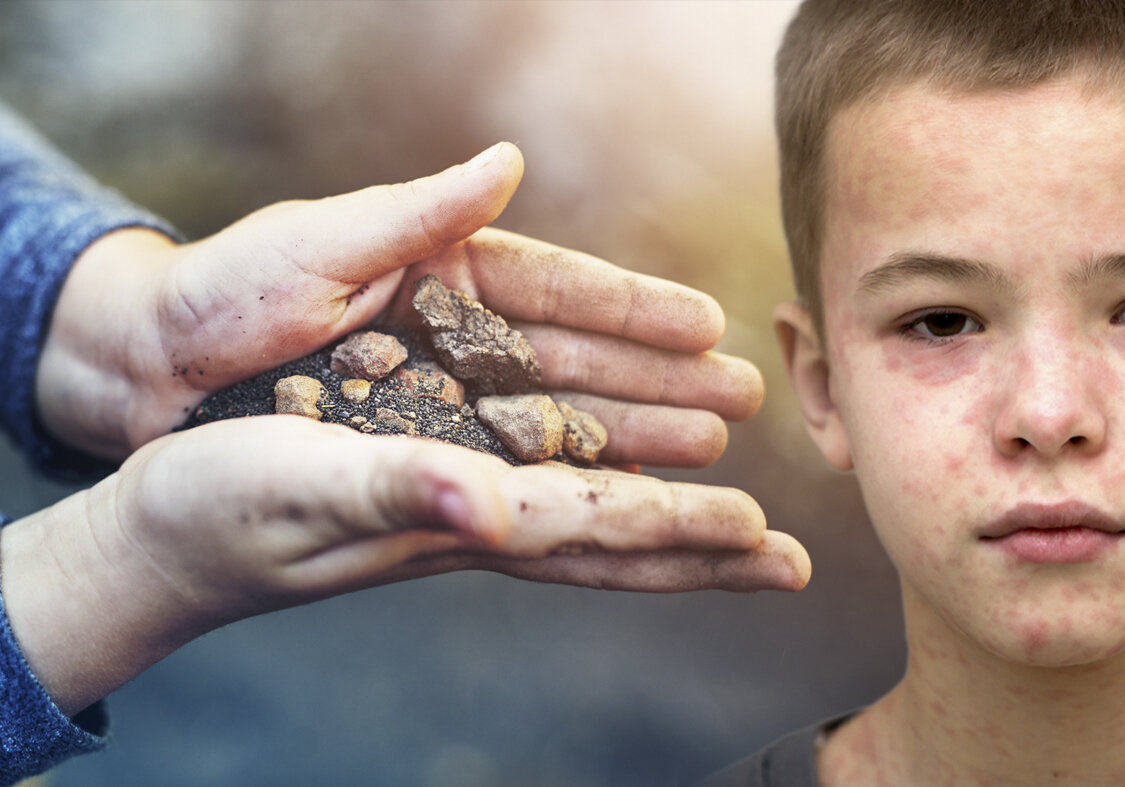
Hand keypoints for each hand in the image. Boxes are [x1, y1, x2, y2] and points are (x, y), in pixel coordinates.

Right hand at [0, 414, 809, 715]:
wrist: (171, 528)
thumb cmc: (222, 510)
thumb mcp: (303, 484)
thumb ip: (396, 492)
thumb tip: (492, 504)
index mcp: (462, 522)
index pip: (597, 528)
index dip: (680, 531)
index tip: (766, 539)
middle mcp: (480, 519)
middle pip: (616, 536)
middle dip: (703, 548)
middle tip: (791, 564)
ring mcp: (463, 502)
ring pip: (592, 507)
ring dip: (670, 511)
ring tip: (740, 520)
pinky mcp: (434, 475)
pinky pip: (542, 477)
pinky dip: (601, 479)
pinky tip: (620, 473)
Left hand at [35, 142, 761, 466]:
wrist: (145, 377)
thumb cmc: (220, 293)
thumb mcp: (318, 242)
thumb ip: (418, 214)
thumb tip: (508, 161)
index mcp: (448, 276)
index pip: (564, 292)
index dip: (639, 312)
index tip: (709, 326)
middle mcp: (463, 346)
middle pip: (584, 368)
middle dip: (666, 385)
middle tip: (746, 400)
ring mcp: (448, 408)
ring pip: (562, 428)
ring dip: (638, 441)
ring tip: (713, 455)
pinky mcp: (423, 463)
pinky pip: (514, 475)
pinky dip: (572, 484)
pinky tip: (629, 495)